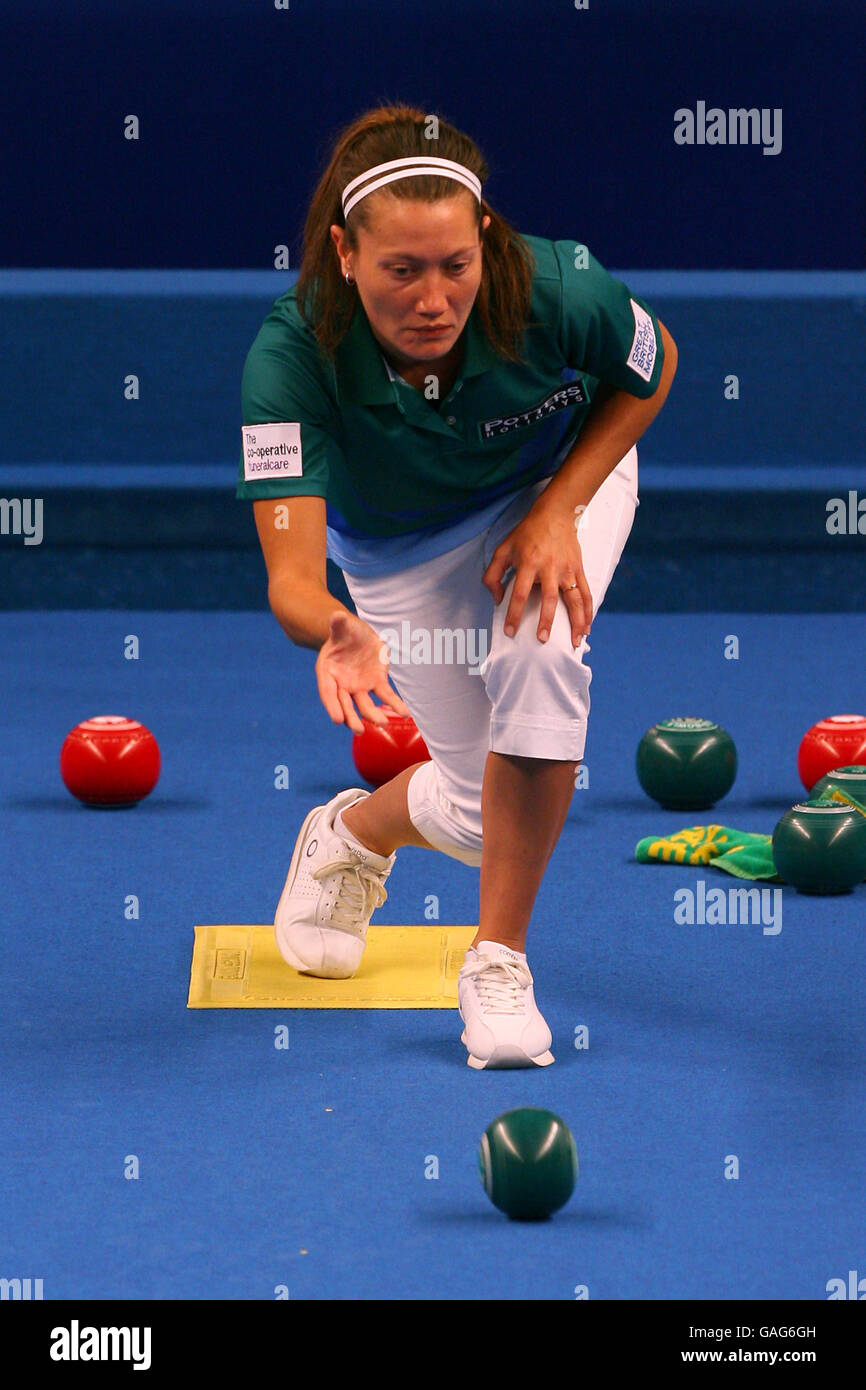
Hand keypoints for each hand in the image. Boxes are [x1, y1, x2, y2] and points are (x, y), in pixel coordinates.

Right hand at [315, 611, 410, 734]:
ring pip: (365, 705)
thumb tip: (336, 616)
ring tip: (382, 723)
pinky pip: (385, 695)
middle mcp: (341, 683)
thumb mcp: (342, 626)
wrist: (356, 634)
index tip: (337, 720)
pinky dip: (395, 704)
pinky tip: (405, 713)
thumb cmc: (345, 631)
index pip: (327, 692)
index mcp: (327, 672)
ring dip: (373, 715)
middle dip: (351, 717)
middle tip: (359, 730)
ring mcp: (359, 686)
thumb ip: (338, 624)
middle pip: (345, 704)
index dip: (332, 705)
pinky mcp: (376, 683)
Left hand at [482, 498, 592, 645]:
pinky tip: (587, 627)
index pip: (520, 593)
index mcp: (529, 563)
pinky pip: (586, 593)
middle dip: (546, 621)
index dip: (514, 613)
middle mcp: (550, 568)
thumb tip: (497, 599)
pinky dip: (589, 611)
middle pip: (550, 599)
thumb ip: (493, 575)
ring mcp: (567, 570)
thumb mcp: (503, 549)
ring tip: (575, 642)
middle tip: (542, 640)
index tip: (510, 631)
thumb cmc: (526, 534)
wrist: (555, 514)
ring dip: (576, 622)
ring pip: (574, 599)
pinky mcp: (579, 569)